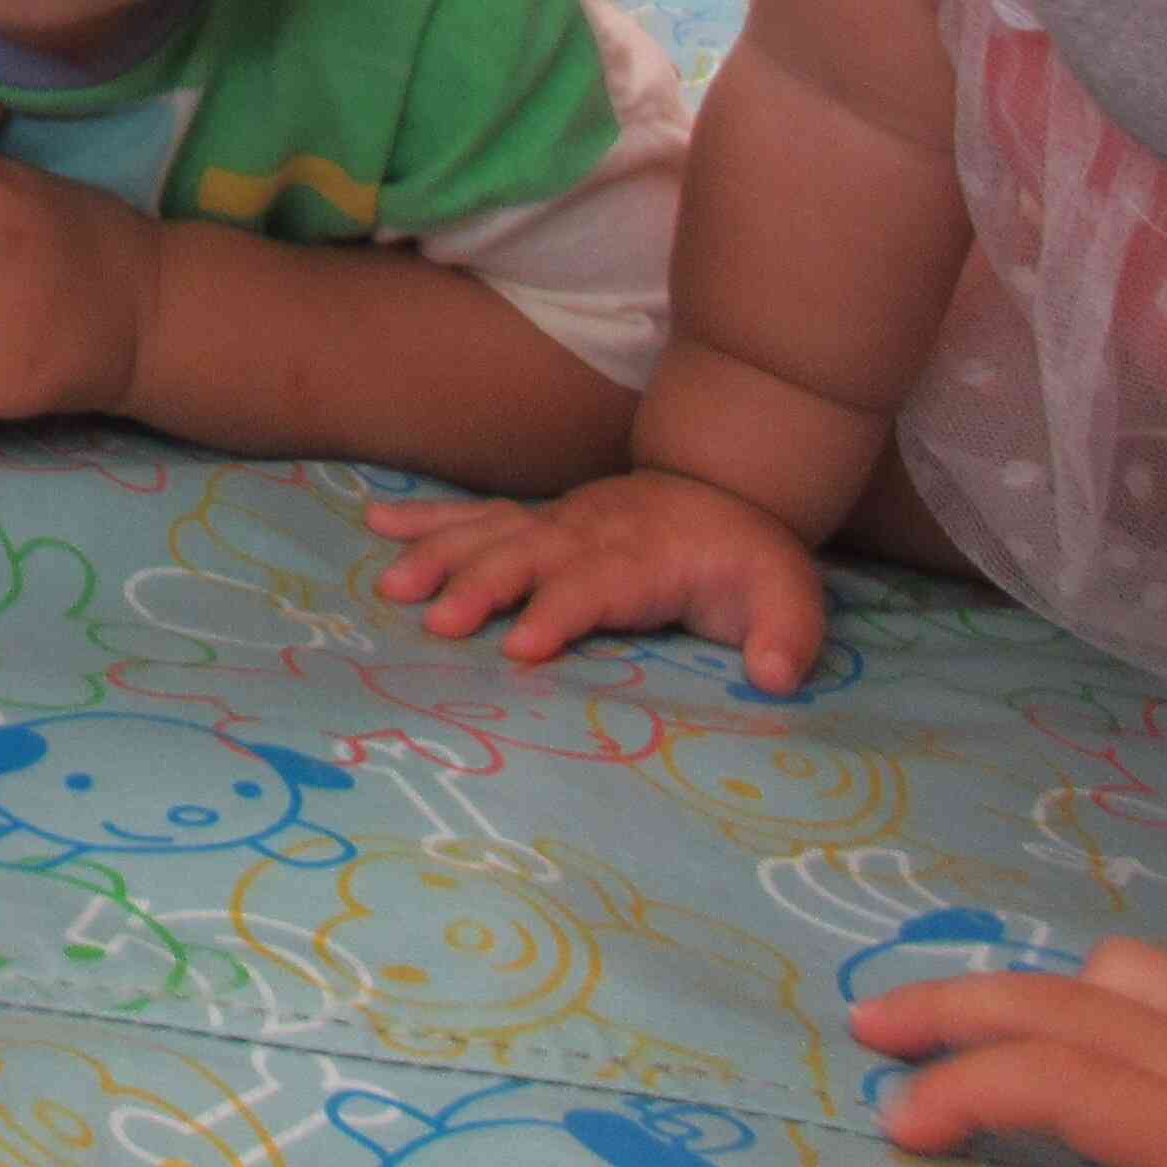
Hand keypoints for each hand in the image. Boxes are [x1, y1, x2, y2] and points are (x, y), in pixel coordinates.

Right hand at [367, 465, 830, 687]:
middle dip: (481, 587)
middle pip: (527, 556)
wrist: (723, 490)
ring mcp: (554, 523)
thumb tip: (778, 676)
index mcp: (645, 558)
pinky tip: (376, 524)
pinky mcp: (534, 521)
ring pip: (489, 533)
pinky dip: (424, 519)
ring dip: (439, 556)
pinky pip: (473, 516)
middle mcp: (589, 534)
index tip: (520, 646)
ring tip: (392, 587)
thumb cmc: (748, 557)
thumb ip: (788, 634)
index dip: (559, 612)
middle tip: (437, 624)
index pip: (596, 584)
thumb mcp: (790, 593)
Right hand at [867, 938, 1166, 1166]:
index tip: (897, 1124)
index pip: (1056, 1086)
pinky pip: (1142, 987)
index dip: (965, 1095)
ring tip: (945, 1009)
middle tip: (861, 1020)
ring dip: (1007, 986)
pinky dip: (1075, 987)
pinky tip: (1078, 1009)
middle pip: (1050, 1008)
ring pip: (1092, 983)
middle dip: (948, 1008)